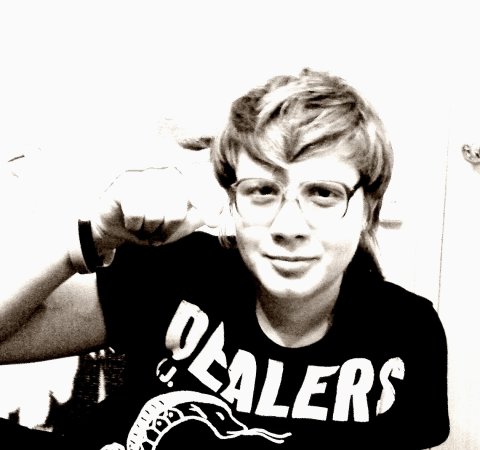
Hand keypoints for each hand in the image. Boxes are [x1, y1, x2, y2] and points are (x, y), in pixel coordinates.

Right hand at [90, 161, 226, 251]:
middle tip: (157, 232)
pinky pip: (136, 213)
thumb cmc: (151, 224)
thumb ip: (201, 213)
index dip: (207, 207)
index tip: (214, 224)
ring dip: (149, 229)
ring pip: (156, 214)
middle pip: (177, 209)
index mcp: (181, 179)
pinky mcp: (123, 185)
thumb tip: (222, 203)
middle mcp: (163, 173)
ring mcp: (142, 176)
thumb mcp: (181, 223)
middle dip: (167, 229)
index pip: (199, 190)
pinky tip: (130, 222)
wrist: (117, 229)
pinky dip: (134, 226)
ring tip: (143, 226)